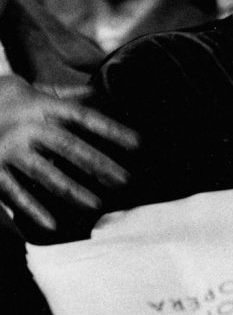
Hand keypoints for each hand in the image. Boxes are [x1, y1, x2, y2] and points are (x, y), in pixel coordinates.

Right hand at [0, 75, 137, 229]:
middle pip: (70, 146)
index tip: (138, 144)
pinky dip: (32, 209)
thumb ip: (60, 95)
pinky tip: (51, 225)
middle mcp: (27, 126)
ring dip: (72, 190)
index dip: (112, 129)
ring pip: (45, 173)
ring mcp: (8, 148)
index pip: (83, 117)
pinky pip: (14, 191)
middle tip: (124, 180)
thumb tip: (93, 92)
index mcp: (41, 106)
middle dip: (99, 164)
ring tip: (96, 205)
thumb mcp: (27, 89)